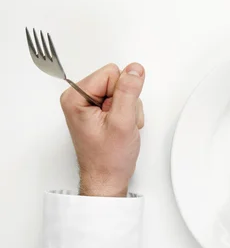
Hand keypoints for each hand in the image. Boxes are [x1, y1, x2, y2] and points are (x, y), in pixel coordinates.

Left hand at [60, 63, 145, 196]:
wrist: (107, 178)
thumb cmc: (108, 158)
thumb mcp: (123, 121)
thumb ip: (129, 91)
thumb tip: (135, 69)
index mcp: (75, 97)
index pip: (111, 73)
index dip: (122, 94)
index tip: (117, 114)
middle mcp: (79, 98)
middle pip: (117, 80)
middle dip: (126, 102)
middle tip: (120, 122)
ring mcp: (90, 105)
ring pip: (123, 91)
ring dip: (128, 110)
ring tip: (121, 128)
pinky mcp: (100, 110)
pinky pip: (122, 101)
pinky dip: (127, 115)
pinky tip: (121, 128)